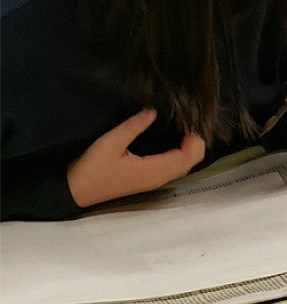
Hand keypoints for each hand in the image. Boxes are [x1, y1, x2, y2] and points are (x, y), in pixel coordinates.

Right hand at [67, 109, 205, 208]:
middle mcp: (158, 178)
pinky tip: (175, 142)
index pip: (187, 157)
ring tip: (185, 129)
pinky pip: (173, 169)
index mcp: (153, 170)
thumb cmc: (91, 169)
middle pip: (189, 162)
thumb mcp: (110, 142)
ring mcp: (153, 181)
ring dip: (189, 150)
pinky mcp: (148, 181)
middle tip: (190, 122)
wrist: (74, 192)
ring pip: (183, 167)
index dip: (194, 140)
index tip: (190, 122)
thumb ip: (134, 126)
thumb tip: (153, 111)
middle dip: (195, 143)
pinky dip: (181, 156)